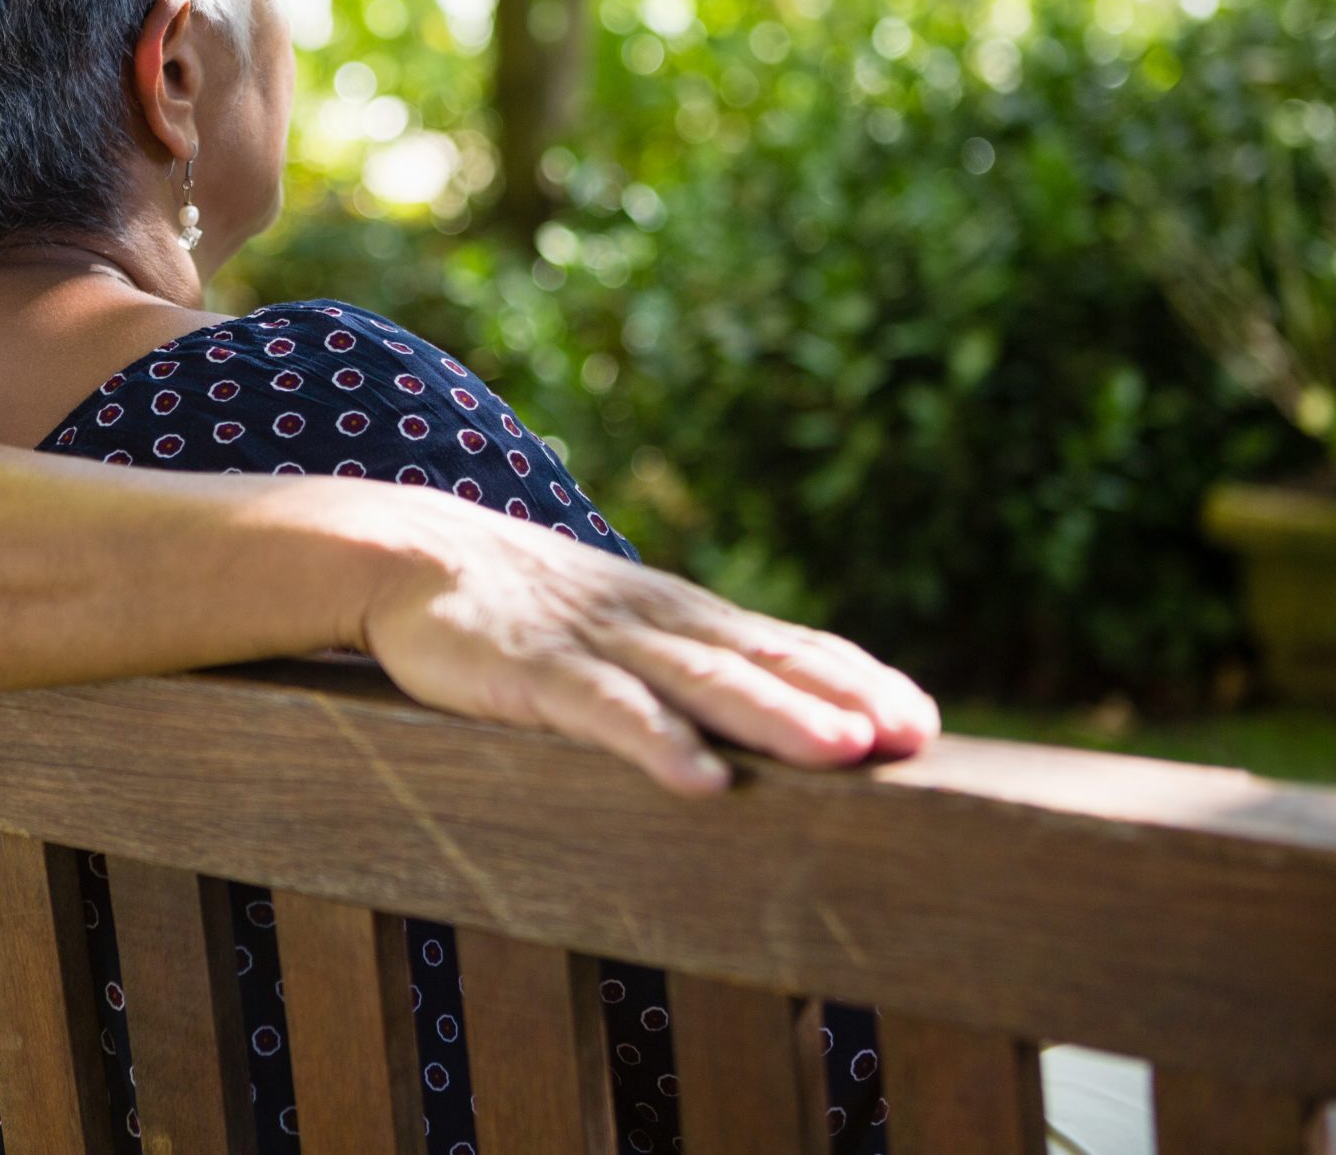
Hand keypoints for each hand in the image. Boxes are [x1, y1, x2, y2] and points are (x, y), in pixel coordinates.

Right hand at [357, 498, 939, 795]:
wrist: (412, 553)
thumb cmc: (522, 606)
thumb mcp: (618, 628)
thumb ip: (684, 661)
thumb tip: (766, 708)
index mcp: (680, 615)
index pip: (786, 643)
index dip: (855, 679)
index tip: (922, 722)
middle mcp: (655, 622)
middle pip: (763, 661)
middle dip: (842, 699)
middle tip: (913, 737)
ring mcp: (598, 643)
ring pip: (702, 682)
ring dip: (776, 716)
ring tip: (843, 751)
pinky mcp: (535, 670)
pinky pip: (606, 712)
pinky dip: (657, 745)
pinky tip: (702, 782)